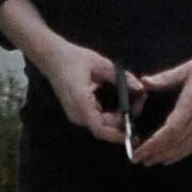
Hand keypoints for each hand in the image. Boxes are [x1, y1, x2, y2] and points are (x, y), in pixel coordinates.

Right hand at [0, 0, 141, 148]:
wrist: (51, 57)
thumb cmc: (72, 58)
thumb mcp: (101, 64)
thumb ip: (121, 77)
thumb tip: (139, 87)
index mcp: (81, 102)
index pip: (99, 128)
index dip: (116, 135)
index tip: (132, 134)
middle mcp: (76, 112)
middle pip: (104, 127)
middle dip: (123, 120)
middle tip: (139, 102)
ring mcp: (75, 113)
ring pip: (102, 123)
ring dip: (118, 117)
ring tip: (134, 101)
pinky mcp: (77, 110)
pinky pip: (97, 118)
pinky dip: (111, 113)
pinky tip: (122, 103)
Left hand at [131, 48, 191, 165]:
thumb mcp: (188, 68)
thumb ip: (165, 77)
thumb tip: (144, 82)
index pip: (170, 130)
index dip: (154, 144)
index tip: (140, 150)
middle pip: (176, 142)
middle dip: (157, 153)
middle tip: (140, 160)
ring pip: (188, 146)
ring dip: (169, 156)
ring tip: (153, 161)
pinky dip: (184, 152)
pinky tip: (173, 156)